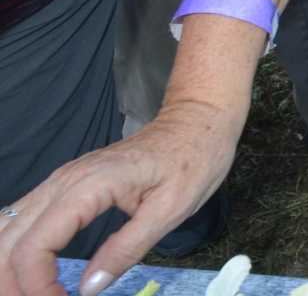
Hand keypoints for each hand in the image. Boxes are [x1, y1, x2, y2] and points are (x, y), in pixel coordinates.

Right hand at [0, 98, 240, 295]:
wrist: (198, 120)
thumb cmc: (193, 159)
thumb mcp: (172, 210)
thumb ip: (127, 249)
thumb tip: (87, 288)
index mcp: (88, 186)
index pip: (34, 246)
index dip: (36, 285)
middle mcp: (63, 181)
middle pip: (8, 240)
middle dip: (12, 282)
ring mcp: (60, 179)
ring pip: (7, 227)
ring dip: (8, 267)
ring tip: (34, 294)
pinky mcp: (64, 184)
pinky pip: (23, 218)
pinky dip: (17, 249)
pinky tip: (33, 272)